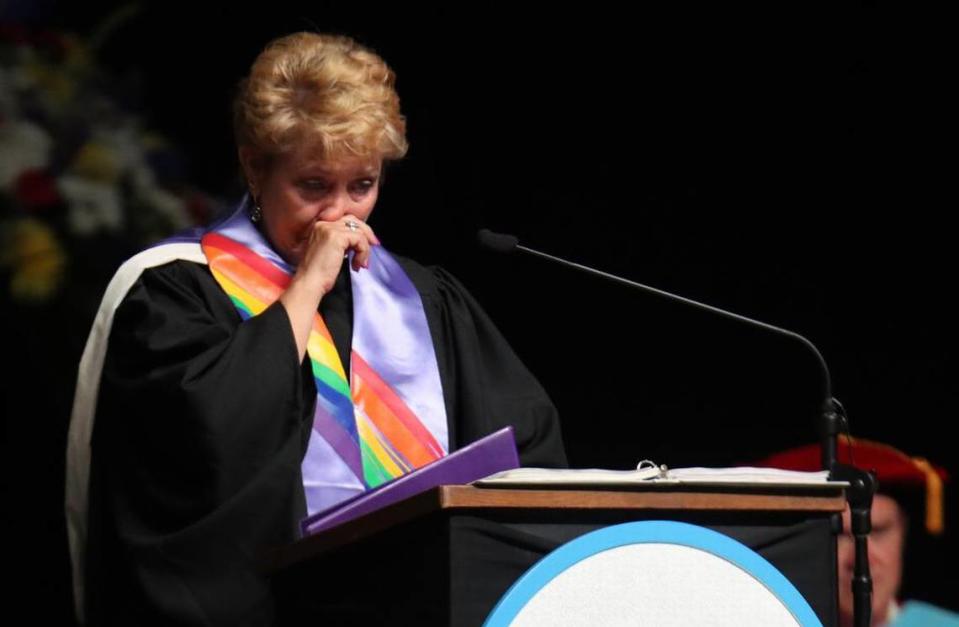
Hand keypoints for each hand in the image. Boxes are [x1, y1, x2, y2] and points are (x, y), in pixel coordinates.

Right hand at [279, 216, 378, 360]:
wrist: (306, 291)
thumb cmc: (313, 284)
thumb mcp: (327, 264)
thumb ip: (336, 253)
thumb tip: (353, 253)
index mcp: (316, 230)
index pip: (343, 221)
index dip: (357, 231)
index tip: (365, 249)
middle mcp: (320, 226)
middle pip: (353, 220)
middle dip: (366, 234)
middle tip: (372, 250)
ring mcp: (326, 230)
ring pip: (358, 229)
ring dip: (365, 247)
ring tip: (361, 265)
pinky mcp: (334, 239)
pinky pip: (358, 238)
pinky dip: (363, 252)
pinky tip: (358, 267)